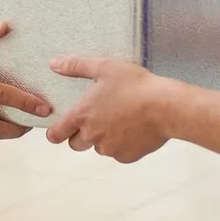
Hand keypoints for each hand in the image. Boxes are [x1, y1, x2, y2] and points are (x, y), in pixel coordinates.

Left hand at [44, 57, 175, 162]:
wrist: (166, 107)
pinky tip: (133, 128)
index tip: (58, 129)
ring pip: (99, 148)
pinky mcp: (127, 157)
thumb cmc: (135, 84)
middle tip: (95, 119)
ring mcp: (110, 149)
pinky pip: (118, 153)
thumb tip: (53, 64)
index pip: (56, 134)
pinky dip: (122, 144)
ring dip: (103, 138)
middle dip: (80, 135)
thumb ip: (76, 66)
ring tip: (119, 119)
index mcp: (83, 115)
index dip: (55, 132)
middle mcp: (93, 136)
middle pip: (75, 144)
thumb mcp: (104, 67)